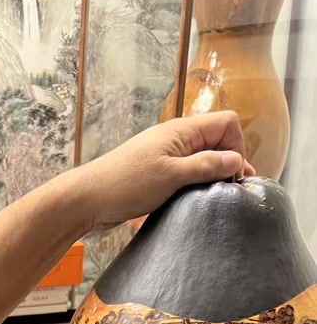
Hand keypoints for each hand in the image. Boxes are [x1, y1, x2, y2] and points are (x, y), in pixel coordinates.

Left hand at [79, 111, 254, 231]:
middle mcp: (176, 139)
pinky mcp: (156, 175)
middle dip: (228, 161)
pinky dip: (195, 184)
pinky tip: (196, 200)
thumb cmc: (126, 184)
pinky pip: (185, 174)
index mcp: (182, 131)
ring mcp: (165, 157)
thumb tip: (237, 160)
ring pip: (201, 159)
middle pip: (216, 141)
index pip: (226, 123)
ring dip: (212, 175)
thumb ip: (205, 166)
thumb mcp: (171, 175)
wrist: (87, 199)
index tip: (234, 176)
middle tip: (233, 190)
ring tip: (219, 197)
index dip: (237, 146)